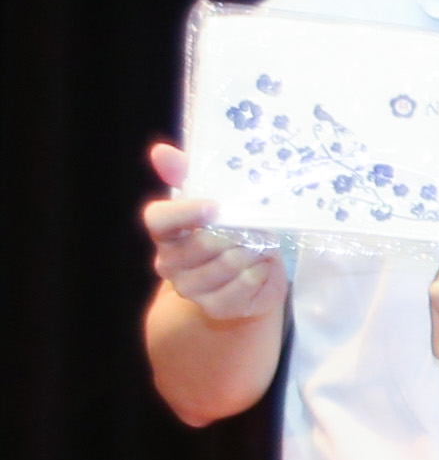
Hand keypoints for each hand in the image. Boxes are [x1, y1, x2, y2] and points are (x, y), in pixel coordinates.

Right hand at [142, 143, 285, 323]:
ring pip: (228, 264)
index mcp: (164, 233)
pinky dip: (260, 272)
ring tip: (257, 246)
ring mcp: (190, 288)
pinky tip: (259, 267)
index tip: (214, 206)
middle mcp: (169, 262)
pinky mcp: (215, 307)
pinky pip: (245, 285)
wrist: (246, 280)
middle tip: (254, 228)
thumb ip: (184, 175)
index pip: (158, 220)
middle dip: (238, 233)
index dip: (186, 213)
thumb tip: (161, 152)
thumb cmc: (227, 233)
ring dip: (252, 251)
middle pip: (204, 244)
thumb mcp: (209, 201)